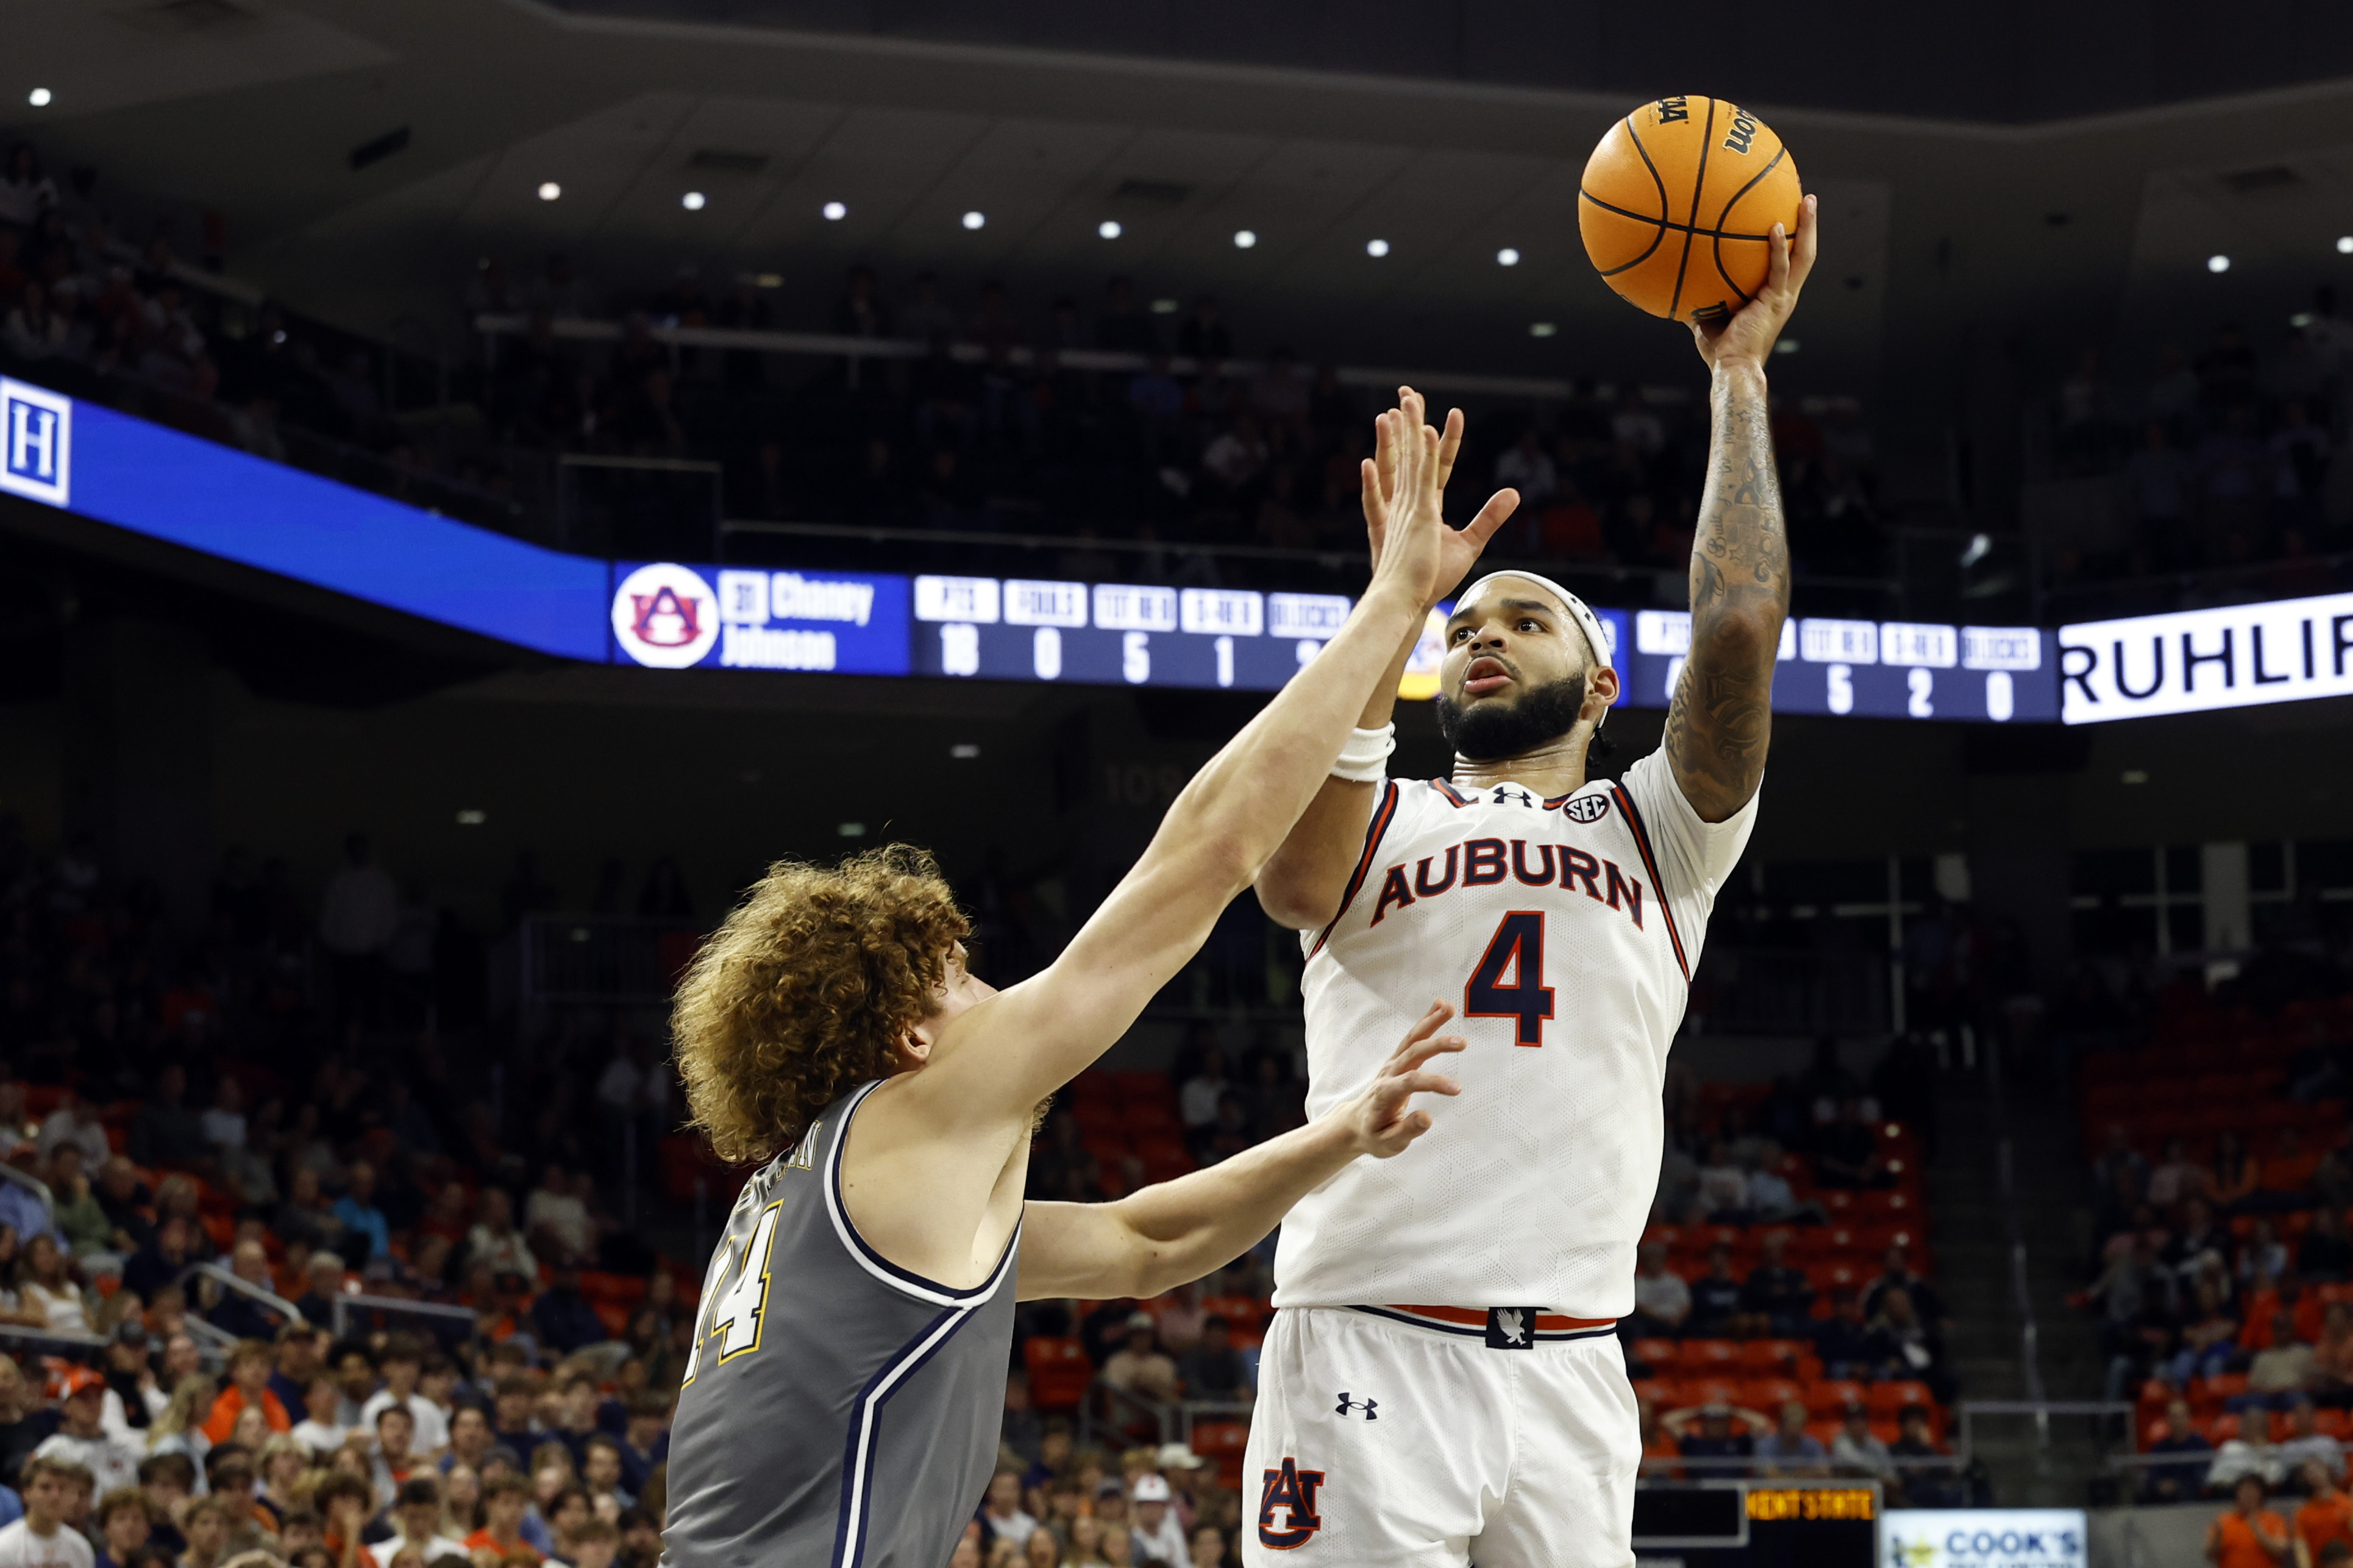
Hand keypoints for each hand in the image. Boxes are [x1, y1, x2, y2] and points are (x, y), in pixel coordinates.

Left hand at [1335, 1000, 1465, 1157]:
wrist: (1355, 1124)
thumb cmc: (1374, 1135)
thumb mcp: (1387, 1144)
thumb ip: (1407, 1131)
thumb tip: (1427, 1118)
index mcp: (1385, 1094)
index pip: (1411, 1082)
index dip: (1433, 1083)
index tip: (1457, 1089)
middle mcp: (1388, 1074)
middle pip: (1412, 1053)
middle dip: (1436, 1045)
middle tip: (1462, 1043)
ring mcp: (1392, 1064)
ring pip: (1412, 1039)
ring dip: (1430, 1022)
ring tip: (1449, 1008)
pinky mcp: (1398, 1061)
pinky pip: (1412, 1038)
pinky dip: (1426, 1021)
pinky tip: (1440, 1006)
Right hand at [1362, 388, 1517, 609]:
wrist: (1408, 600)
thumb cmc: (1431, 579)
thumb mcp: (1470, 542)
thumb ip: (1490, 515)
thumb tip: (1514, 492)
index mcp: (1422, 506)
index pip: (1434, 464)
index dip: (1441, 439)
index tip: (1451, 415)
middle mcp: (1411, 501)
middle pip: (1412, 453)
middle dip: (1410, 422)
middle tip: (1407, 392)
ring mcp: (1411, 506)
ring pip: (1410, 458)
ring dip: (1408, 429)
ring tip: (1405, 401)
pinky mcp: (1418, 515)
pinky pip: (1419, 478)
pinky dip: (1419, 456)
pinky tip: (1420, 433)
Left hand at [1690, 193, 1817, 375]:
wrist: (1731, 368)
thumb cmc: (1720, 348)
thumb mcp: (1708, 315)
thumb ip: (1701, 295)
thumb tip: (1676, 279)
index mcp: (1774, 296)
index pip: (1790, 261)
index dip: (1793, 239)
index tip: (1790, 214)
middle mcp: (1785, 294)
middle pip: (1805, 253)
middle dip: (1809, 225)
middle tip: (1809, 198)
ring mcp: (1783, 297)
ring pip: (1803, 256)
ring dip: (1807, 227)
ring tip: (1808, 200)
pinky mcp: (1776, 302)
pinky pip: (1780, 269)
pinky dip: (1779, 248)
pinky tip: (1775, 227)